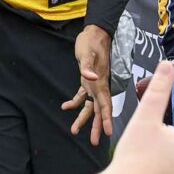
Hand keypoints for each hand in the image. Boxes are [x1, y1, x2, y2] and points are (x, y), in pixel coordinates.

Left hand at [63, 24, 112, 144]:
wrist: (95, 32)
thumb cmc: (91, 42)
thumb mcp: (87, 53)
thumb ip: (88, 67)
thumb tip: (90, 78)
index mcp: (100, 82)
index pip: (105, 105)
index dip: (106, 119)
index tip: (108, 133)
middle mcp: (99, 86)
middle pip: (99, 110)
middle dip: (96, 126)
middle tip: (93, 142)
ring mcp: (94, 84)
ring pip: (90, 106)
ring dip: (84, 118)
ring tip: (75, 130)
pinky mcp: (87, 80)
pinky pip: (82, 96)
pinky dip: (75, 102)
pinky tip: (65, 107)